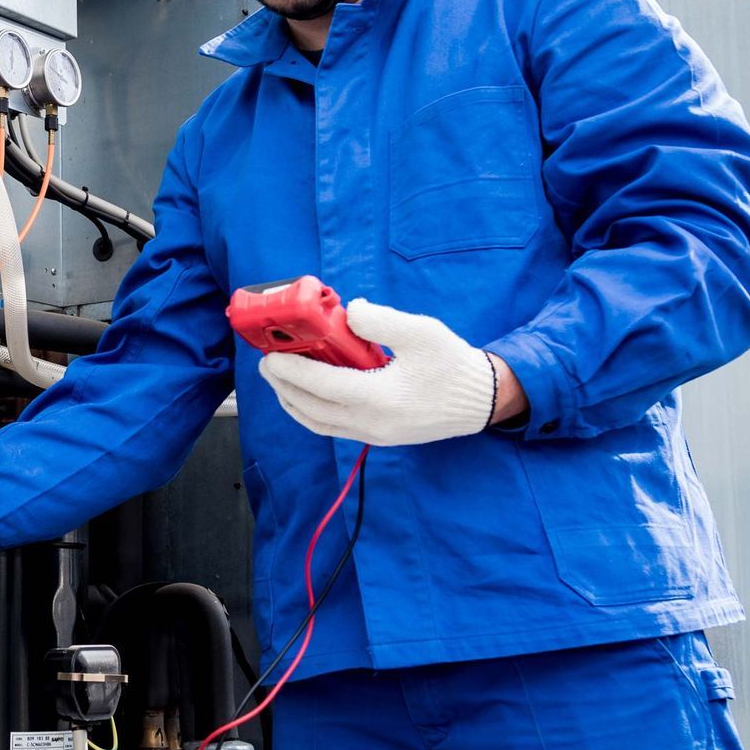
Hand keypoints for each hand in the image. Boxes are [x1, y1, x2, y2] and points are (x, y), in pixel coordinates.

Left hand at [258, 299, 498, 445]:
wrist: (482, 399)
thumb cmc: (453, 364)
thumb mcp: (422, 331)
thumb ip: (381, 320)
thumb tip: (349, 312)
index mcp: (381, 398)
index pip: (322, 386)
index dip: (291, 371)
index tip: (270, 357)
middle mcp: (372, 423)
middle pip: (311, 409)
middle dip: (283, 386)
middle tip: (267, 363)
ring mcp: (374, 434)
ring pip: (318, 423)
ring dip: (293, 402)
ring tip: (279, 379)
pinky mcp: (378, 436)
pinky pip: (332, 428)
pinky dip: (310, 412)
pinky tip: (305, 393)